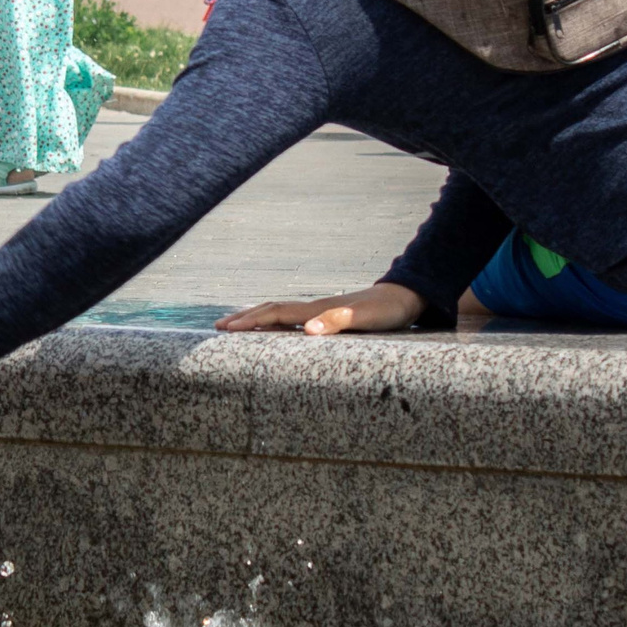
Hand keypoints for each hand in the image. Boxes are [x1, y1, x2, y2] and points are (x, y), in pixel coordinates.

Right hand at [213, 280, 425, 334]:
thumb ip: (338, 321)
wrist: (407, 296)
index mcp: (317, 309)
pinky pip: (294, 319)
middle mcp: (315, 308)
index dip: (251, 321)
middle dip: (244, 318)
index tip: (226, 329)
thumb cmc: (387, 310)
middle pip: (272, 310)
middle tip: (219, 327)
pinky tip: (277, 330)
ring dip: (257, 318)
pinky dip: (276, 323)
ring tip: (238, 325)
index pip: (276, 313)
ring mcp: (321, 311)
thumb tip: (307, 330)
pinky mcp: (330, 316)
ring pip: (281, 313)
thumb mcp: (366, 318)